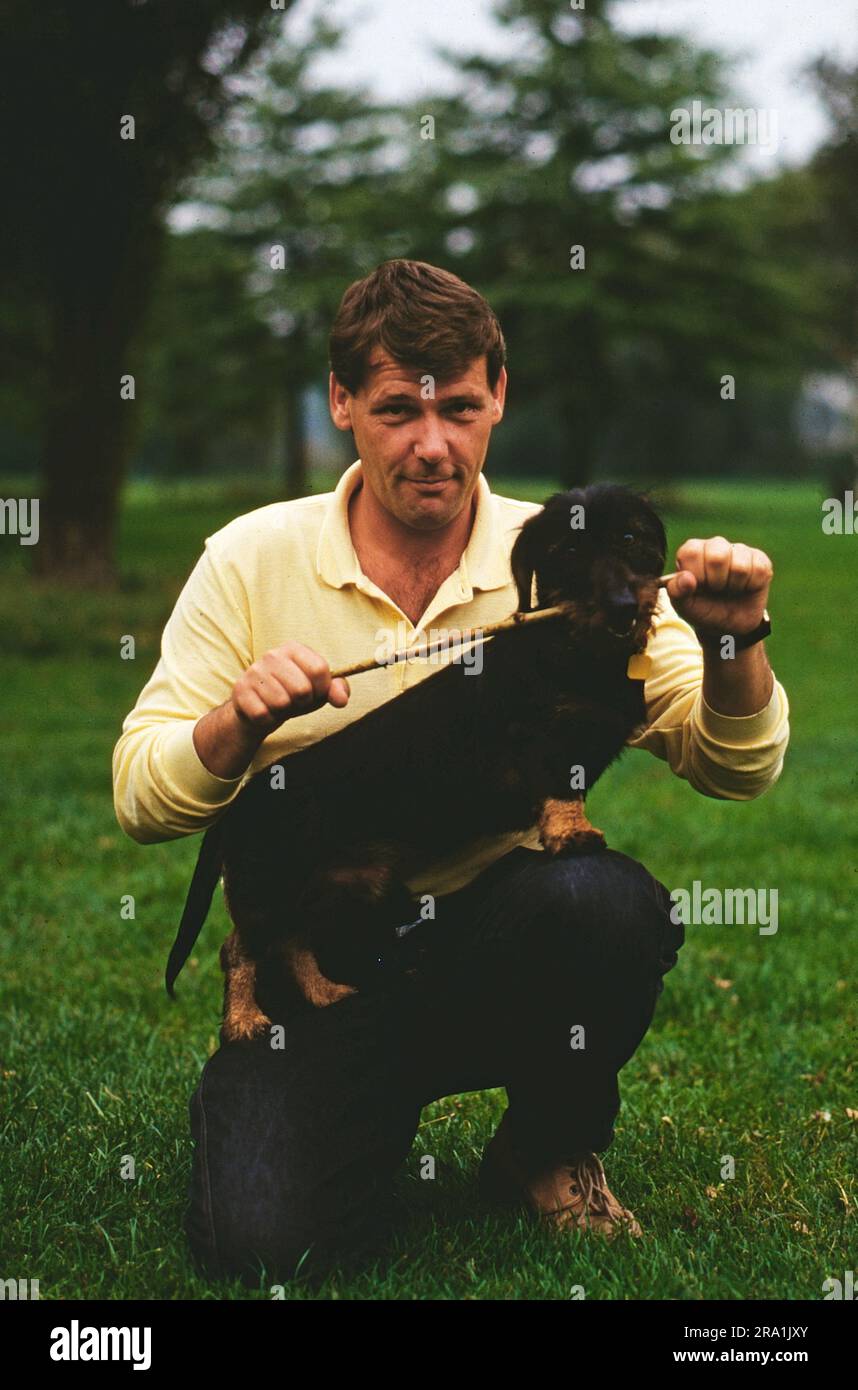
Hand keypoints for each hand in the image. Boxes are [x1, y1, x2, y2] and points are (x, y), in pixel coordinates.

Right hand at [231, 642, 349, 735]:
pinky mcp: (240, 690)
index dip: (322, 689)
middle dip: (303, 703)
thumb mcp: (318, 690)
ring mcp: (254, 672)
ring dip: (284, 712)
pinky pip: (263, 715)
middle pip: (302, 689)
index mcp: (294, 649)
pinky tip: (265, 711)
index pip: (319, 669)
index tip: (316, 692)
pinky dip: (268, 719)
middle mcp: (272, 655)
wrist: (259, 709)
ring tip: (279, 705)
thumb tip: (342, 700)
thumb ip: (336, 690)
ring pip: (281, 703)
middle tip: (294, 701)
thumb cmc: (294, 696)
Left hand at [665, 537, 771, 644]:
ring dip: (734, 586)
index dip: (696, 575)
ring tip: (730, 589)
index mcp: (692, 551)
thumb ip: (677, 591)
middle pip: (718, 557)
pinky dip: (751, 586)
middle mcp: (715, 545)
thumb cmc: (703, 610)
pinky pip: (759, 570)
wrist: (728, 626)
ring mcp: (739, 550)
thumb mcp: (684, 606)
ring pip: (740, 566)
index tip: (698, 587)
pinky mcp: (760, 559)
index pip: (692, 552)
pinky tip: (744, 587)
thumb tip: (686, 578)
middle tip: (716, 589)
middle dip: (716, 582)